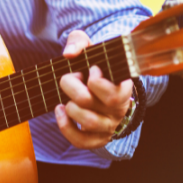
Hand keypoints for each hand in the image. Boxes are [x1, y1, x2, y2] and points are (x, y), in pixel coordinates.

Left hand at [54, 30, 132, 148]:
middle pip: (93, 105)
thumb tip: (69, 54)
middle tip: (71, 80)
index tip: (90, 69)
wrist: (99, 85)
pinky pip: (82, 141)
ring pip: (89, 123)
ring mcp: (109, 125)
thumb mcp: (90, 48)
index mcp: (123, 87)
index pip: (113, 93)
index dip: (95, 81)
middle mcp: (119, 109)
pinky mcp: (98, 138)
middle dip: (73, 90)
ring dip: (71, 109)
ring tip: (66, 99)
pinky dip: (66, 127)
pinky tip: (59, 111)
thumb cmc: (95, 66)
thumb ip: (79, 42)